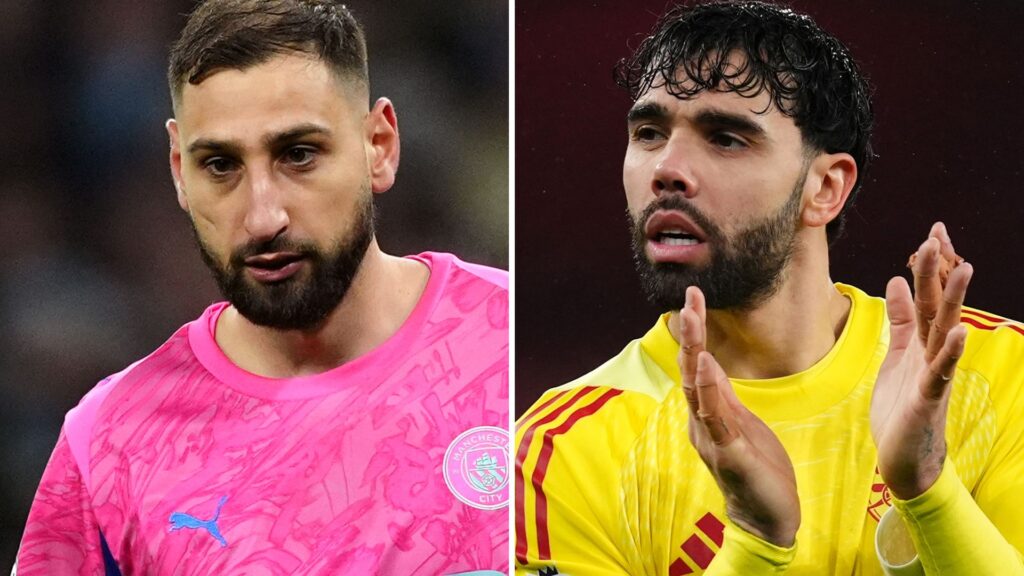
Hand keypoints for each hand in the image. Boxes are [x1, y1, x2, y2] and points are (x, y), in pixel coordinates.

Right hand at [678, 286, 799, 546]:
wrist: (766, 517)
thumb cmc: (756, 470)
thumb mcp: (741, 422)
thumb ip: (722, 395)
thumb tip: (707, 360)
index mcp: (707, 413)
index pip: (697, 366)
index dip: (694, 333)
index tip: (693, 300)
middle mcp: (701, 422)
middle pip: (691, 370)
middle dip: (690, 334)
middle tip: (689, 299)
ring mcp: (711, 437)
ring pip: (697, 388)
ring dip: (694, 352)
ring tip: (690, 319)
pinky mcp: (728, 452)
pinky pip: (715, 417)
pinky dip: (708, 390)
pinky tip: (706, 366)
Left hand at [871, 223, 972, 499]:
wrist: (903, 457)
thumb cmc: (901, 407)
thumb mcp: (896, 356)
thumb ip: (899, 321)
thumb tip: (896, 282)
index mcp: (921, 342)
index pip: (926, 296)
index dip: (928, 267)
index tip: (933, 231)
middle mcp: (933, 353)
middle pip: (936, 305)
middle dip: (938, 271)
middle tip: (939, 235)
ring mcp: (934, 374)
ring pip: (945, 331)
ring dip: (954, 300)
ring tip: (965, 267)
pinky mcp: (928, 398)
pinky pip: (941, 372)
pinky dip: (951, 352)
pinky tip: (961, 331)